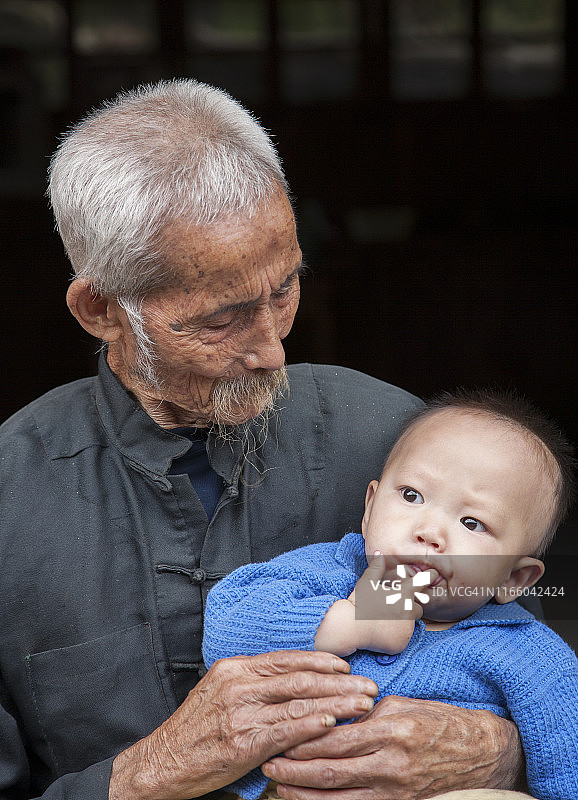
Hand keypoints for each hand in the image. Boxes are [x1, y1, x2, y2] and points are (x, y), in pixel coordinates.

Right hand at [108, 650, 378, 799]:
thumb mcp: (218, 693)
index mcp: (234, 669)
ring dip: (336, 703)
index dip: (319, 661)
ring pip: (298, 702)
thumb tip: (289, 679)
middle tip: (367, 684)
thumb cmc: (193, 730)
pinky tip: (332, 723)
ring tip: (363, 704)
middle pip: (298, 678)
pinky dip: (311, 725)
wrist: (161, 762)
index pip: (285, 658)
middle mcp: (238, 685)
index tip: (346, 666)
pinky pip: (284, 731)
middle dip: (339, 681)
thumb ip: (251, 683)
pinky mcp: (241, 742)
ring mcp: (239, 713)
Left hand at [262, 695, 523, 799]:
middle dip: (294, 769)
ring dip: (305, 793)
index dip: (303, 739)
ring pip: (338, 797)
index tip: (280, 736)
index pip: (334, 737)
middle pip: (329, 770)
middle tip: (268, 764)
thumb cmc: (441, 722)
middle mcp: (390, 763)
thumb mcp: (404, 705)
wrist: (484, 754)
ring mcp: (396, 791)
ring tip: (280, 787)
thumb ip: (366, 713)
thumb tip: (332, 717)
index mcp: (389, 729)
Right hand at [348, 553, 438, 653]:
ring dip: (402, 623)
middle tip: (392, 609)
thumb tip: (378, 552)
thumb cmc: (358, 603)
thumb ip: (376, 567)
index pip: (421, 583)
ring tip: (384, 622)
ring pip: (410, 625)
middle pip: (418, 609)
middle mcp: (408, 611)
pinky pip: (403, 638)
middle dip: (409, 608)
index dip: (428, 577)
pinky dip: (396, 636)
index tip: (434, 573)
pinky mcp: (402, 643)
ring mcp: (406, 628)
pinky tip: (383, 632)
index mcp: (402, 595)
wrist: (350, 628)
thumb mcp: (367, 582)